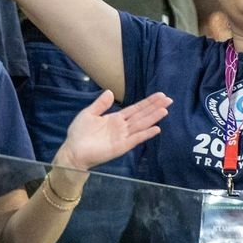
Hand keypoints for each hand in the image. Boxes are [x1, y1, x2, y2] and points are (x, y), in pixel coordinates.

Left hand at [56, 89, 170, 171]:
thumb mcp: (89, 114)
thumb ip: (101, 104)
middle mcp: (122, 127)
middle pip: (142, 115)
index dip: (148, 102)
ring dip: (153, 118)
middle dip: (155, 107)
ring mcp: (123, 137)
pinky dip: (145, 134)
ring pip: (141, 125)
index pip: (135, 109)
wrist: (73, 151)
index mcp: (116, 118)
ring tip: (165, 110)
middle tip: (169, 100)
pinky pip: (135, 139)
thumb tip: (110, 92)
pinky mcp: (121, 147)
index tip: (160, 95)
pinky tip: (156, 129)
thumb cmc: (79, 133)